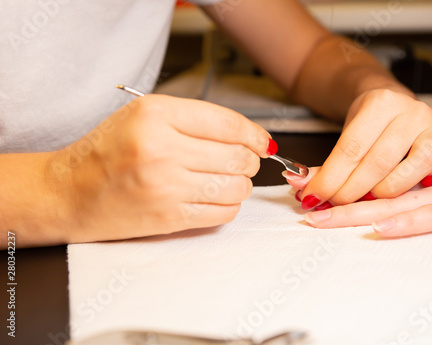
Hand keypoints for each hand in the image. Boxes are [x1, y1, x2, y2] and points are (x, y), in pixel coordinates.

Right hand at [51, 95, 274, 242]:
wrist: (70, 192)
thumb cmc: (107, 151)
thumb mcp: (144, 116)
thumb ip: (195, 120)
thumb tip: (249, 136)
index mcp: (157, 115)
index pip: (228, 123)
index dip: (255, 134)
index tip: (263, 142)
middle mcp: (163, 149)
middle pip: (239, 157)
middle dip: (250, 160)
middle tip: (242, 161)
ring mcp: (167, 186)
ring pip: (236, 187)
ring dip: (240, 184)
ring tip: (225, 180)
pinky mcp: (169, 217)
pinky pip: (223, 213)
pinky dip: (229, 205)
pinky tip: (214, 198)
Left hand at [298, 89, 431, 209]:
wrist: (396, 105)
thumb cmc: (370, 126)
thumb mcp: (347, 137)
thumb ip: (327, 164)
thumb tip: (299, 186)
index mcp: (380, 103)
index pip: (350, 150)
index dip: (329, 179)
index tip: (312, 198)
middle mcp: (412, 112)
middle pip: (378, 162)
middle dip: (350, 192)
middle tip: (331, 207)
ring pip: (417, 167)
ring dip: (388, 192)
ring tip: (366, 202)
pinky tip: (421, 188)